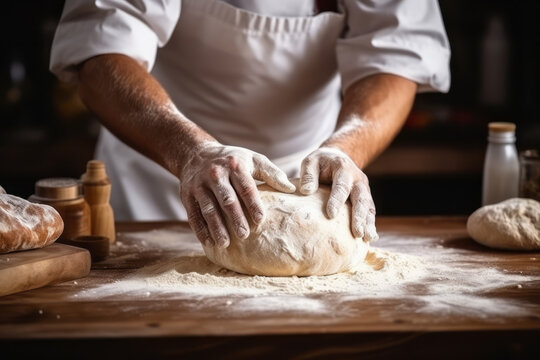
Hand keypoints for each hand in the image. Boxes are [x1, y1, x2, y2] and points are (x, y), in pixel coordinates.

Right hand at [179, 142, 295, 247]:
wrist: (195, 153)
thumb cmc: (232, 160)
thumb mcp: (253, 159)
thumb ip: (272, 173)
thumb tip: (292, 189)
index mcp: (234, 165)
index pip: (245, 187)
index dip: (253, 204)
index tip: (261, 220)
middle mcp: (215, 174)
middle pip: (226, 199)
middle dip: (235, 218)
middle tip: (244, 235)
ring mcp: (199, 185)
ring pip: (208, 208)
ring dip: (216, 227)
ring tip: (225, 243)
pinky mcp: (186, 195)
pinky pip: (193, 214)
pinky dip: (200, 229)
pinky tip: (208, 242)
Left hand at [299, 147, 377, 241]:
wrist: (337, 157)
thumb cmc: (321, 162)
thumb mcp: (311, 162)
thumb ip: (308, 175)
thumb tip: (306, 191)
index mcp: (343, 169)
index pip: (341, 186)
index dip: (337, 200)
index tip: (331, 214)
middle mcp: (357, 179)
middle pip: (361, 199)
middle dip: (359, 216)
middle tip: (357, 232)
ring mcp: (364, 189)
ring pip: (368, 207)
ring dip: (368, 223)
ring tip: (367, 238)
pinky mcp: (366, 198)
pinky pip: (370, 211)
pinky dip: (371, 224)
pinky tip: (370, 237)